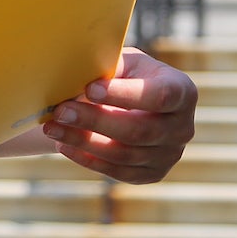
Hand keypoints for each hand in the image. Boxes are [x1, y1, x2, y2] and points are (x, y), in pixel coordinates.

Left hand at [43, 47, 197, 183]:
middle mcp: (183, 128)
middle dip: (95, 120)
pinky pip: (117, 172)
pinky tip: (64, 144)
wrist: (138, 104)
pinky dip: (87, 159)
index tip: (90, 88)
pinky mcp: (152, 174)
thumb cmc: (129, 76)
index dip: (124, 94)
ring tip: (52, 127)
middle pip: (138, 130)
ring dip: (83, 141)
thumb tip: (78, 68)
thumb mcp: (126, 63)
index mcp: (183, 92)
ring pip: (123, 155)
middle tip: (61, 110)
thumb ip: (110, 65)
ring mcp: (170, 155)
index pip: (158, 96)